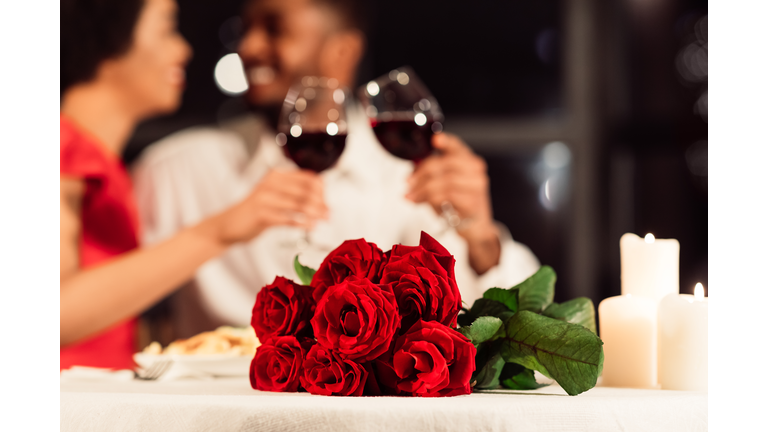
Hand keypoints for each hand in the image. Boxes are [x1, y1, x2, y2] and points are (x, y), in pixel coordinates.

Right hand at [211, 169, 328, 244]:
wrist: (228, 224)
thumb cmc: (255, 211)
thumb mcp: (274, 195)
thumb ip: (293, 193)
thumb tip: (322, 199)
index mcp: (276, 175)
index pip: (308, 178)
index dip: (322, 191)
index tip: (327, 202)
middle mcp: (270, 183)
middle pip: (306, 191)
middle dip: (321, 203)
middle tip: (329, 213)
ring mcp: (265, 198)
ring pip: (299, 205)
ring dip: (315, 214)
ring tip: (324, 220)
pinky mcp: (261, 215)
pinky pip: (288, 219)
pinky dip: (303, 223)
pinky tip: (311, 227)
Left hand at [406, 133, 499, 273]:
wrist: (476, 228)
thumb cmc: (459, 205)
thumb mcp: (444, 186)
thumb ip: (431, 176)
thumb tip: (410, 176)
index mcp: (469, 161)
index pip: (457, 146)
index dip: (446, 142)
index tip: (435, 140)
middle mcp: (476, 170)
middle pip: (444, 163)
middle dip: (421, 173)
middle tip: (408, 183)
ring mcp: (477, 186)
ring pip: (443, 180)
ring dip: (422, 189)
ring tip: (411, 197)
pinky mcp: (473, 202)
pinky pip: (446, 195)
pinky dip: (429, 199)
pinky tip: (421, 202)